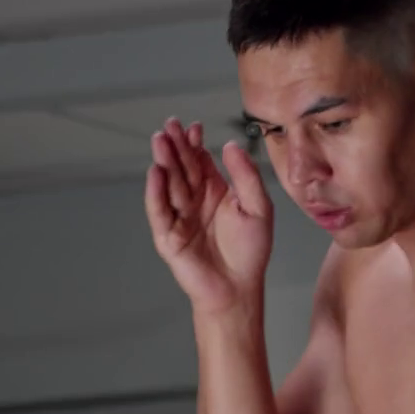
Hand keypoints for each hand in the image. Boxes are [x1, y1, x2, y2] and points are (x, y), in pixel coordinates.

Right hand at [145, 118, 272, 314]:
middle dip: (175, 146)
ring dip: (164, 161)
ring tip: (160, 140)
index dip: (195, 144)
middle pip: (182, 168)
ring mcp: (179, 216)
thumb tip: (231, 145)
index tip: (193, 126)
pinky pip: (160, 210)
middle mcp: (195, 200)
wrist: (238, 288)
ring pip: (169, 184)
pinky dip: (156, 191)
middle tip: (169, 125)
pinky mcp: (168, 235)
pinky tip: (156, 172)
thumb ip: (246, 176)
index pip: (201, 161)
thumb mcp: (258, 207)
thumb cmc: (251, 251)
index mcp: (215, 191)